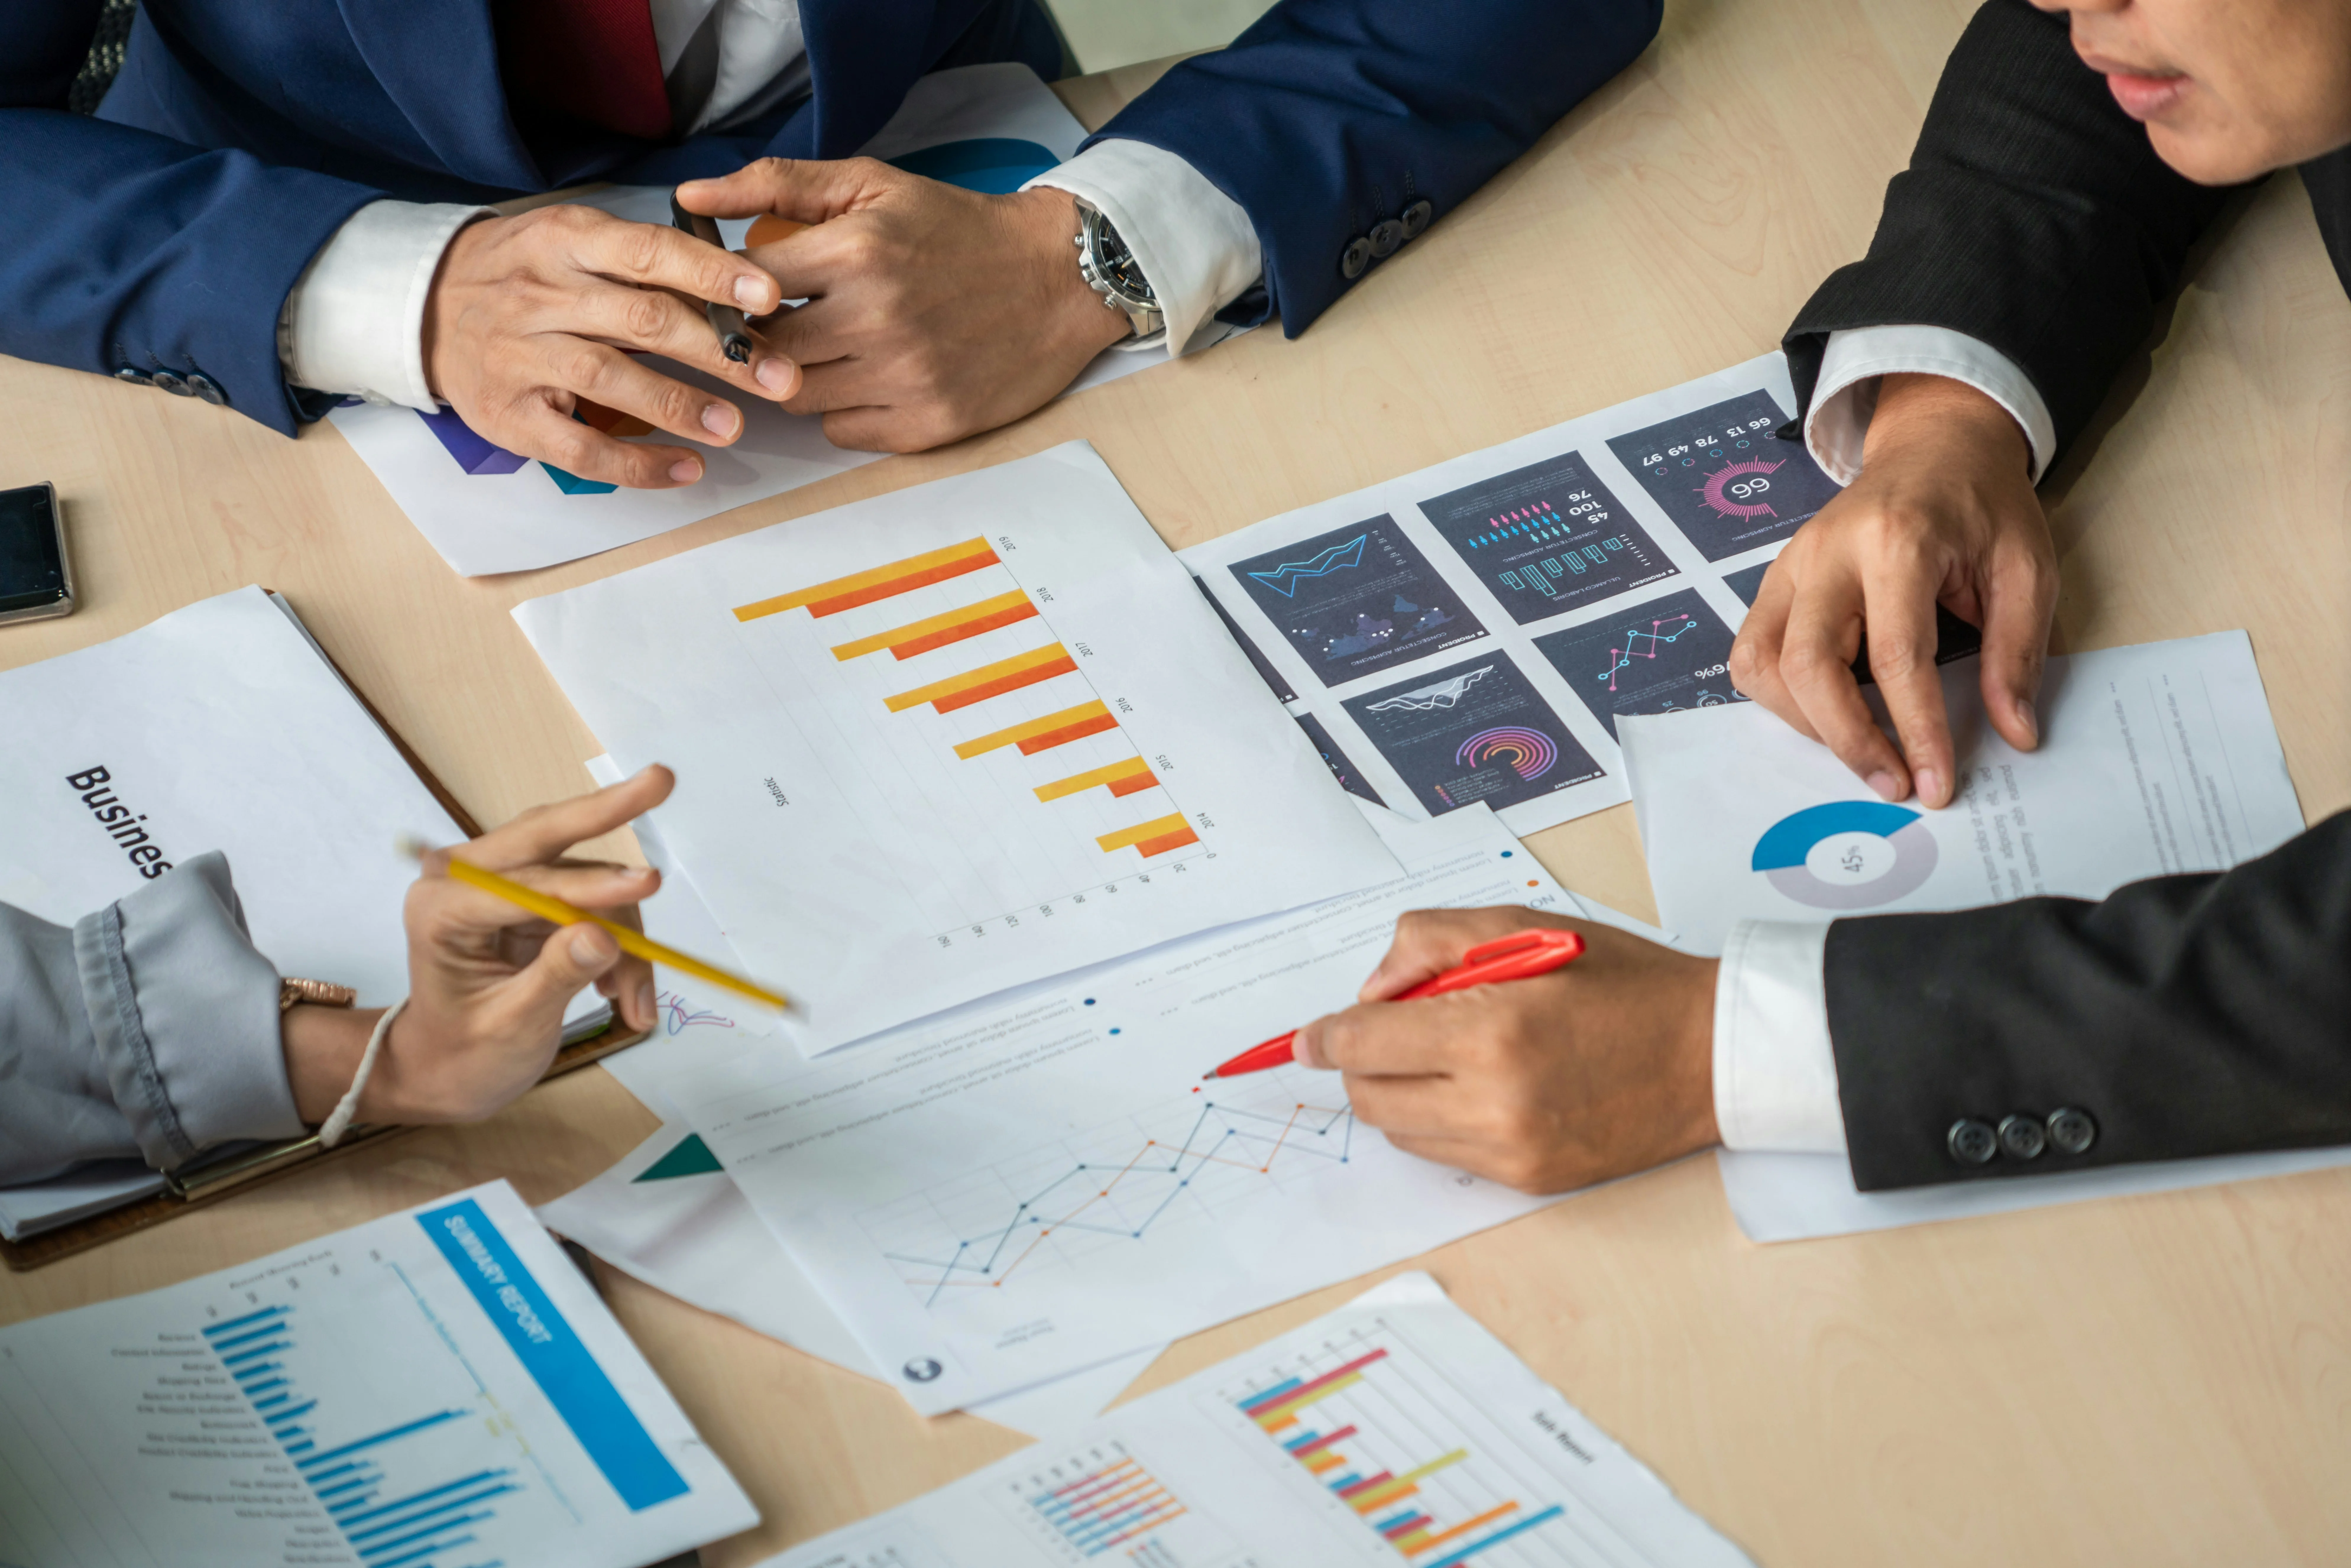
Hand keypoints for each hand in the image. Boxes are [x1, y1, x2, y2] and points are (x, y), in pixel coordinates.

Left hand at [281, 765, 674, 1125]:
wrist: (446, 1070)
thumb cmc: (464, 1055)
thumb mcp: (510, 1028)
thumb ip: (555, 978)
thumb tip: (604, 937)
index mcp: (440, 908)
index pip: (525, 885)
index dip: (589, 888)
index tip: (648, 885)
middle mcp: (466, 879)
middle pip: (547, 833)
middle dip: (608, 810)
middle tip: (661, 779)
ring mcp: (502, 883)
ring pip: (586, 879)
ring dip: (625, 935)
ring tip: (634, 1003)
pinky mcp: (534, 895)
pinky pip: (594, 902)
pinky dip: (621, 942)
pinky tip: (621, 991)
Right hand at [421, 207, 801, 488]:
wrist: (423, 307)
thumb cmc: (524, 274)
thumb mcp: (573, 243)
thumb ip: (643, 262)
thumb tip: (736, 288)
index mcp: (565, 241)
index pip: (647, 253)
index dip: (711, 274)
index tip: (769, 294)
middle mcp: (541, 295)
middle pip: (642, 320)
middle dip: (719, 351)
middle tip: (778, 375)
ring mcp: (522, 357)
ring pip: (611, 380)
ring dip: (680, 406)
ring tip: (735, 426)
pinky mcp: (510, 416)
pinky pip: (580, 449)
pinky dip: (637, 464)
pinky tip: (686, 469)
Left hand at [677, 160, 1132, 452]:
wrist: (1059, 278)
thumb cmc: (958, 229)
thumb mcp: (872, 184)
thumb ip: (777, 184)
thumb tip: (687, 196)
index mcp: (856, 254)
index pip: (743, 288)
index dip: (729, 291)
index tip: (737, 290)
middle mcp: (876, 320)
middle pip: (764, 352)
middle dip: (760, 338)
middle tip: (781, 321)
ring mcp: (904, 378)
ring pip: (798, 397)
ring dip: (799, 375)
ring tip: (828, 346)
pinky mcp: (928, 424)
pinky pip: (843, 431)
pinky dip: (843, 409)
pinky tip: (868, 377)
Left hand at [1291, 908, 1718, 1194]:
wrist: (1709, 1052)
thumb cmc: (1622, 982)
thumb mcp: (1524, 929)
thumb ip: (1430, 945)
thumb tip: (1370, 993)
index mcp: (1490, 1029)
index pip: (1363, 1044)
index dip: (1323, 1038)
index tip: (1307, 1039)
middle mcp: (1494, 1099)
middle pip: (1371, 1098)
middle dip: (1362, 1065)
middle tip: (1388, 1036)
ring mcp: (1513, 1148)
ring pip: (1401, 1134)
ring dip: (1400, 1095)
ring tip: (1445, 1058)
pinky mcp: (1531, 1178)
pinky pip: (1447, 1156)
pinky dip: (1441, 1123)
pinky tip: (1479, 1088)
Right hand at [1726, 374, 2054, 807]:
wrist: (1936, 446)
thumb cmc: (1982, 506)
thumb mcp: (2026, 569)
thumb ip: (2016, 653)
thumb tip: (2015, 734)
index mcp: (1898, 541)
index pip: (1897, 657)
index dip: (1917, 731)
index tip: (1936, 785)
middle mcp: (1828, 552)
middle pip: (1808, 665)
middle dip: (1848, 740)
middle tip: (1893, 783)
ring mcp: (1790, 565)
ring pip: (1761, 663)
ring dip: (1804, 723)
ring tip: (1859, 747)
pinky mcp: (1775, 580)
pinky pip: (1751, 652)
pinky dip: (1780, 697)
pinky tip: (1826, 711)